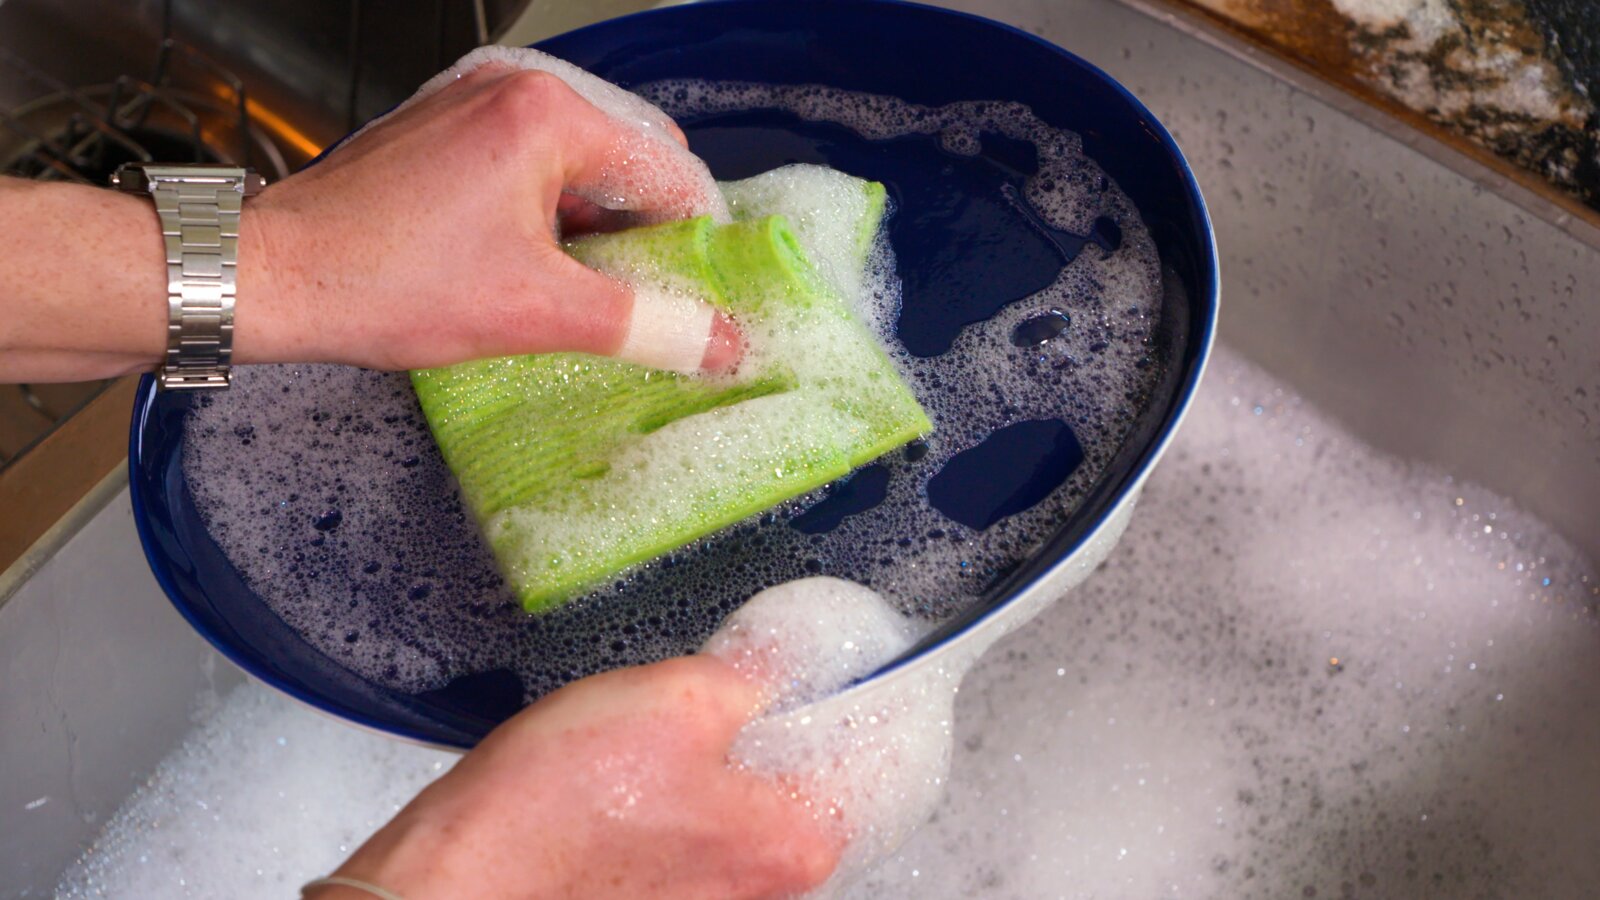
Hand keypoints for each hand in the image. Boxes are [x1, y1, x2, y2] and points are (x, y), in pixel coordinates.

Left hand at [238, 64, 740, 372]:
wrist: (273, 278)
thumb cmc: (385, 284)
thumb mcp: (538, 314)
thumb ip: (646, 324)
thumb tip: (720, 343)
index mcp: (547, 114)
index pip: (669, 169)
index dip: (695, 239)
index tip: (701, 291)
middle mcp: (513, 87)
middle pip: (629, 153)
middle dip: (645, 225)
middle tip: (643, 292)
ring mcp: (472, 99)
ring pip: (580, 155)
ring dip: (596, 216)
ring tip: (584, 283)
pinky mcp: (444, 123)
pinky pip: (530, 155)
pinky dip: (549, 203)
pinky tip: (535, 259)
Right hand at [311, 656, 838, 899]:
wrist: (463, 878)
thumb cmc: (557, 806)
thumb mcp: (677, 695)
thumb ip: (759, 671)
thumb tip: (795, 653)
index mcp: (798, 841)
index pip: (869, 753)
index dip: (843, 688)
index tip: (818, 657)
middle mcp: (770, 887)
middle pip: (805, 777)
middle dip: (767, 723)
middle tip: (715, 686)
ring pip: (746, 801)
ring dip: (718, 757)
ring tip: (650, 731)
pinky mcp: (664, 897)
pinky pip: (698, 829)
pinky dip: (679, 793)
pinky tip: (627, 773)